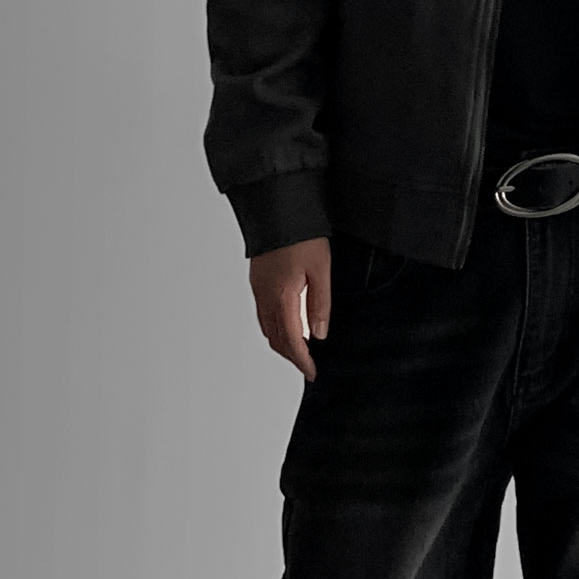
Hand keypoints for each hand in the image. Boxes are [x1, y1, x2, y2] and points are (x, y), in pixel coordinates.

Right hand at [250, 235, 331, 379]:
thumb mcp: (321, 269)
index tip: (312, 372)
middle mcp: (264, 296)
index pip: (290, 340)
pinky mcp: (257, 280)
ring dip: (282, 343)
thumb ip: (319, 304)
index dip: (301, 360)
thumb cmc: (301, 234)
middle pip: (275, 338)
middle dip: (291, 356)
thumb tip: (318, 334)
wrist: (277, 206)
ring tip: (301, 351)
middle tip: (308, 366)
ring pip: (266, 327)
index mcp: (280, 296)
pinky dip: (275, 328)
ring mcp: (258, 288)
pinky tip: (289, 326)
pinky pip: (263, 314)